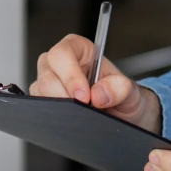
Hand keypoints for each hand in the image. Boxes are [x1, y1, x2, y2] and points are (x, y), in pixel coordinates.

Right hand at [29, 34, 161, 132]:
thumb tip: (99, 94)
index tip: (83, 96)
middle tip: (84, 109)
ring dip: (60, 108)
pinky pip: (39, 108)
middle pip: (47, 76)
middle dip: (64, 96)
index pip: (62, 54)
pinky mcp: (44, 101)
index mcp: (79, 50)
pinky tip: (70, 121)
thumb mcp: (131, 92)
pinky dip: (54, 116)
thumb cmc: (122, 96)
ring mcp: (49, 83)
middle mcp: (60, 64)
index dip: (70, 75)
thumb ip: (121, 89)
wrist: (121, 116)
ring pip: (40, 93)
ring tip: (81, 115)